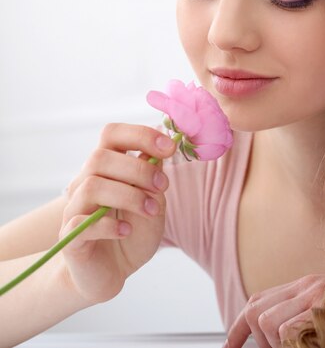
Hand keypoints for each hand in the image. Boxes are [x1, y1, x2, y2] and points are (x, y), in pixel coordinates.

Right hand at [59, 123, 175, 302]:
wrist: (111, 273)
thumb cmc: (133, 233)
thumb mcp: (153, 202)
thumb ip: (154, 178)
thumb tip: (162, 150)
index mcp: (107, 169)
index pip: (112, 134)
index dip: (140, 135)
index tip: (170, 147)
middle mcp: (86, 183)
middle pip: (100, 157)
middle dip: (138, 169)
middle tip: (162, 185)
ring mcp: (75, 209)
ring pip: (92, 187)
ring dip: (129, 196)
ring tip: (151, 211)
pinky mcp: (70, 237)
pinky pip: (82, 223)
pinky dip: (109, 226)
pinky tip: (127, 231)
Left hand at [226, 273, 324, 347]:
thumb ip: (302, 313)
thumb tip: (275, 335)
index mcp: (304, 286)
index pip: (258, 301)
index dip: (239, 327)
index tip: (230, 346)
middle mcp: (307, 286)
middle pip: (258, 312)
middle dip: (260, 339)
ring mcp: (318, 296)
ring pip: (271, 323)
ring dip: (279, 344)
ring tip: (301, 345)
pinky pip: (292, 330)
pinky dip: (293, 343)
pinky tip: (314, 342)